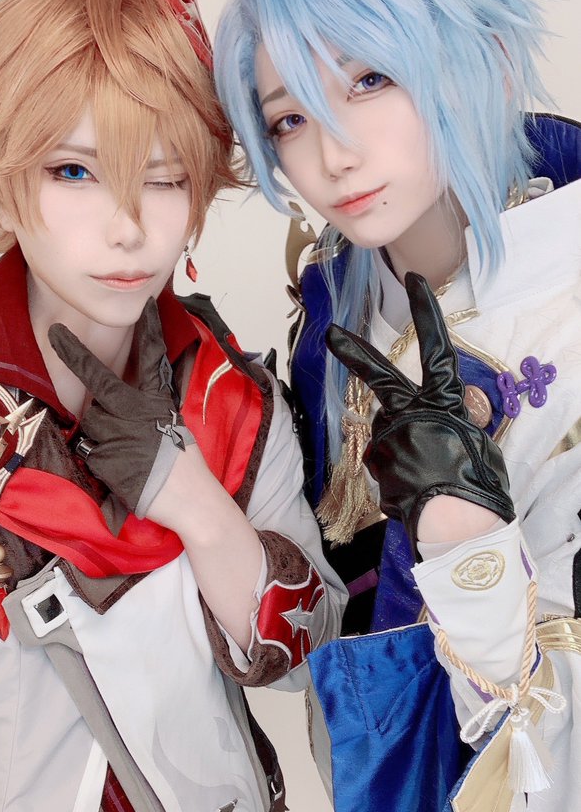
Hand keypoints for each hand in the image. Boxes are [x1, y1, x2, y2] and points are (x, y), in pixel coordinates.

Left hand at [48, 298, 193, 516]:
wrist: (189, 500)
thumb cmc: (183, 464)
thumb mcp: (172, 424)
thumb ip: (149, 406)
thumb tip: (128, 393)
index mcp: (157, 401)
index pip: (153, 357)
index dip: (150, 329)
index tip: (147, 304)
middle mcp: (136, 411)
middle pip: (99, 381)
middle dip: (74, 353)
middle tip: (54, 332)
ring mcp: (118, 433)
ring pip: (91, 420)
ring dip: (99, 432)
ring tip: (126, 451)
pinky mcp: (105, 458)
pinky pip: (90, 450)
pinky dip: (100, 458)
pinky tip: (121, 469)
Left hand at [326, 272, 514, 550]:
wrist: (454, 528)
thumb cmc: (475, 484)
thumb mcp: (478, 440)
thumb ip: (460, 414)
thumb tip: (453, 403)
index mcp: (442, 404)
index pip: (436, 351)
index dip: (426, 314)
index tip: (413, 283)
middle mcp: (409, 415)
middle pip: (379, 377)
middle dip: (355, 352)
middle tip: (333, 333)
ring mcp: (387, 440)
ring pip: (390, 433)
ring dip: (403, 447)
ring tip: (426, 474)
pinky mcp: (374, 465)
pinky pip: (386, 460)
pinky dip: (397, 470)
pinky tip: (413, 487)